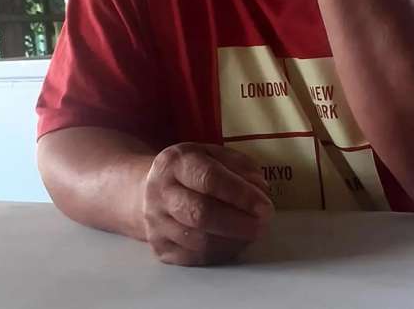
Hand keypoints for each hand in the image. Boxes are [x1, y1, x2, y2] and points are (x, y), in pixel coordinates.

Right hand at [141, 143, 272, 266]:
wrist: (148, 189)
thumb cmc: (190, 170)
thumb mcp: (212, 154)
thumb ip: (239, 167)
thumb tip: (260, 190)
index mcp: (176, 162)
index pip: (209, 179)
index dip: (240, 194)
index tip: (265, 206)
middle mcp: (161, 192)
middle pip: (200, 214)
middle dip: (238, 222)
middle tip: (263, 225)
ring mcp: (157, 222)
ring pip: (199, 241)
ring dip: (233, 240)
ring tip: (252, 233)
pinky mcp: (159, 247)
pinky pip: (195, 258)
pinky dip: (221, 253)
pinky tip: (235, 242)